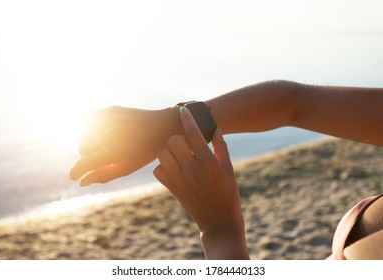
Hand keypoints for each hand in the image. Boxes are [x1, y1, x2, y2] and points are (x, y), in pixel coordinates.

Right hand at [69, 106, 179, 185]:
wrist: (163, 126)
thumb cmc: (146, 152)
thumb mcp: (127, 167)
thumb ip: (103, 175)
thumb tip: (81, 182)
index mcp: (116, 152)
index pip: (85, 163)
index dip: (76, 171)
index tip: (73, 177)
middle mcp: (110, 134)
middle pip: (82, 149)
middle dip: (88, 155)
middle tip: (102, 157)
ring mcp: (110, 120)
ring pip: (84, 134)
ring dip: (90, 140)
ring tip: (105, 143)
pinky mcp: (111, 110)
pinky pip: (89, 120)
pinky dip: (92, 127)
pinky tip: (103, 132)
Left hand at [153, 107, 248, 258]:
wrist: (218, 221)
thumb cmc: (228, 194)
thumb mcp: (229, 170)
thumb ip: (221, 148)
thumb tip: (215, 128)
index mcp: (208, 162)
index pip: (194, 133)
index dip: (187, 118)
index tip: (183, 110)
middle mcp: (192, 169)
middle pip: (173, 141)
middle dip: (178, 138)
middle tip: (186, 144)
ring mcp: (180, 180)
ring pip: (163, 154)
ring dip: (169, 151)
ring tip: (179, 155)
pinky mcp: (173, 189)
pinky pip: (158, 171)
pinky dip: (163, 166)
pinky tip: (173, 168)